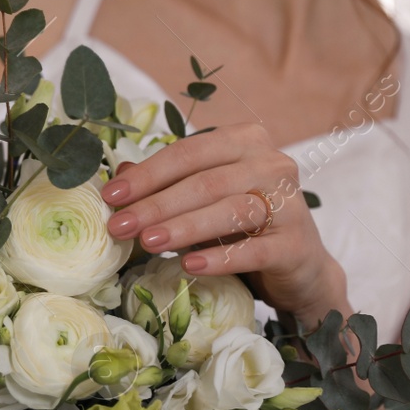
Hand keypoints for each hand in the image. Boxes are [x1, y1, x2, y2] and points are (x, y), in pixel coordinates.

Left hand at [99, 124, 347, 325]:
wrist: (299, 267)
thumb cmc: (242, 226)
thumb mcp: (202, 200)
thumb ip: (166, 183)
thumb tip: (120, 173)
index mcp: (245, 141)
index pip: (189, 153)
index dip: (148, 174)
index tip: (111, 196)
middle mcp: (272, 164)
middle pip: (205, 182)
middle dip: (156, 205)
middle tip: (120, 225)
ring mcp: (290, 203)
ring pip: (229, 211)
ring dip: (183, 228)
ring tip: (148, 242)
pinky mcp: (295, 245)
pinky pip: (253, 250)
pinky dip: (219, 258)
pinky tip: (189, 266)